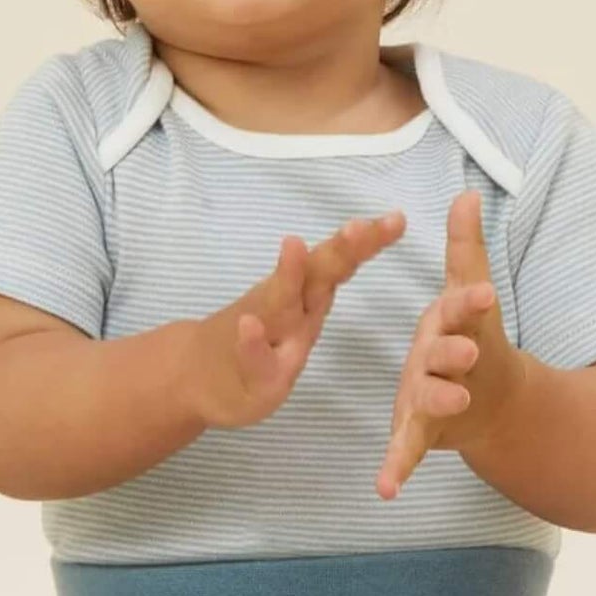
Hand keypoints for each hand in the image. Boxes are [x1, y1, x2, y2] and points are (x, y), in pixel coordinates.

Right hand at [191, 209, 406, 430]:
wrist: (198, 375)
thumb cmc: (260, 346)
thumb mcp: (300, 315)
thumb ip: (321, 280)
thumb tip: (367, 233)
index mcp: (307, 295)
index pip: (340, 262)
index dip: (367, 242)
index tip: (397, 219)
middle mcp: (287, 306)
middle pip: (316, 274)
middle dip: (337, 251)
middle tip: (358, 227)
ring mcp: (264, 336)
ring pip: (279, 304)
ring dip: (287, 275)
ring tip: (293, 245)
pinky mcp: (249, 373)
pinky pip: (252, 357)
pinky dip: (250, 341)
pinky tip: (249, 326)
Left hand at [375, 190, 527, 499]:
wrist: (494, 402)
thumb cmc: (471, 336)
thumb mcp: (466, 291)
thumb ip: (464, 248)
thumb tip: (466, 194)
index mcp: (460, 326)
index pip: (467, 309)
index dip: (472, 301)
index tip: (479, 294)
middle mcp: (453, 365)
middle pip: (452, 359)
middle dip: (456, 355)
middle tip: (464, 354)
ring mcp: (439, 401)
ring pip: (433, 403)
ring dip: (435, 406)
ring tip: (436, 411)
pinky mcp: (422, 432)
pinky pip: (407, 450)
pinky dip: (397, 468)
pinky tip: (384, 488)